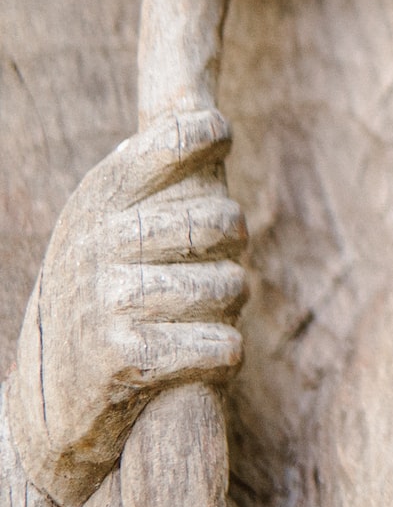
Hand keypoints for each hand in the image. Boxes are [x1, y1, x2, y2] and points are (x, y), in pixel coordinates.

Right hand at [3, 110, 246, 506]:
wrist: (45, 398)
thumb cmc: (103, 291)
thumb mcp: (108, 222)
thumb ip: (152, 175)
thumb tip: (208, 108)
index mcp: (99, 200)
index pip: (169, 142)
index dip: (207, 134)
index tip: (220, 136)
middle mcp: (98, 242)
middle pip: (223, 219)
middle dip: (232, 247)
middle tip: (210, 263)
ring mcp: (108, 299)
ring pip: (230, 286)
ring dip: (228, 306)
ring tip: (195, 315)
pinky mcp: (125, 357)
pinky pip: (222, 345)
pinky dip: (225, 354)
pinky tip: (203, 356)